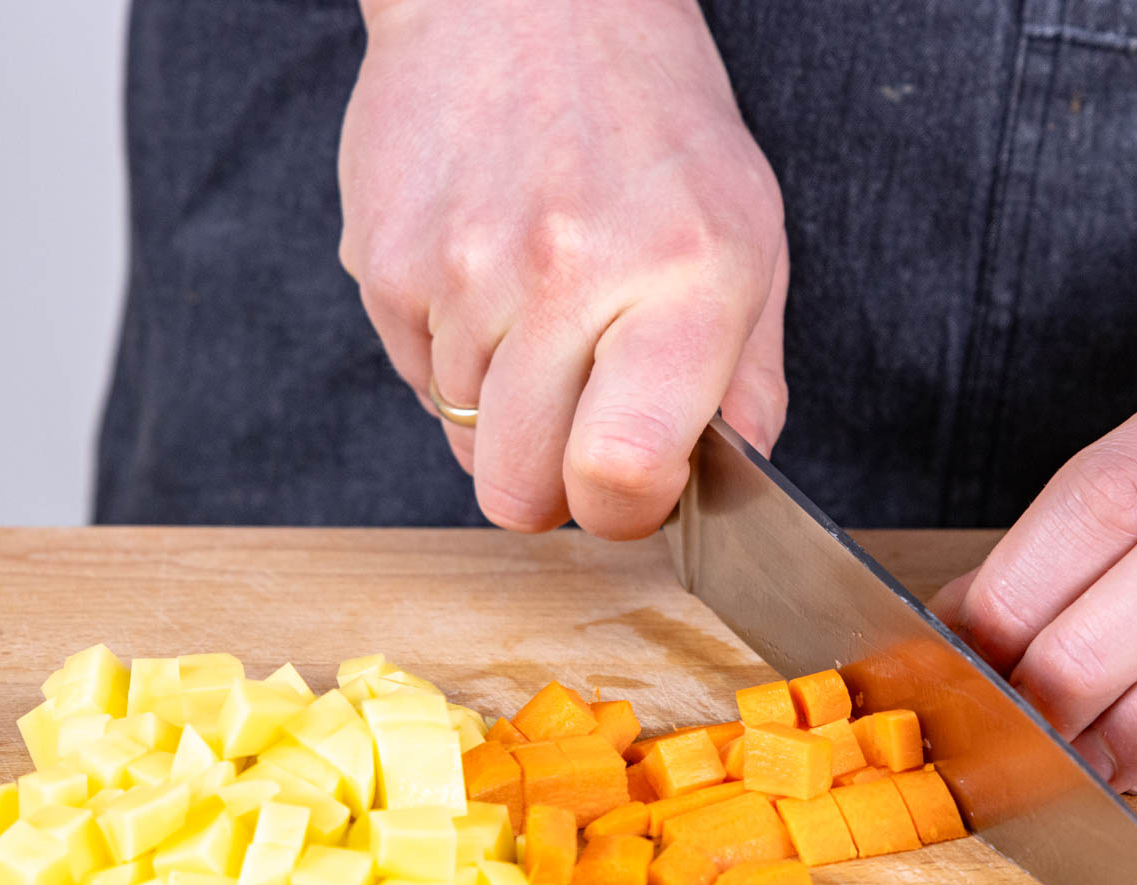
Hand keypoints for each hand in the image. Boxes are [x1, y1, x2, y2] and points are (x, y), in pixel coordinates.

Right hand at [339, 0, 787, 536]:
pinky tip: (491, 281)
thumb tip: (736, 475)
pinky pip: (416, 378)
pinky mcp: (385, 261)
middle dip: (551, 484)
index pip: (621, 471)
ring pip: (462, 441)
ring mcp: (461, 271)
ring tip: (542, 313)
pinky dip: (455, 357)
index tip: (633, 489)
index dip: (624, 511)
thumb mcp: (749, 235)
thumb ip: (751, 374)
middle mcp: (565, 275)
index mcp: (682, 279)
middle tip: (582, 425)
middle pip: (518, 491)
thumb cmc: (654, 121)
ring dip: (503, 410)